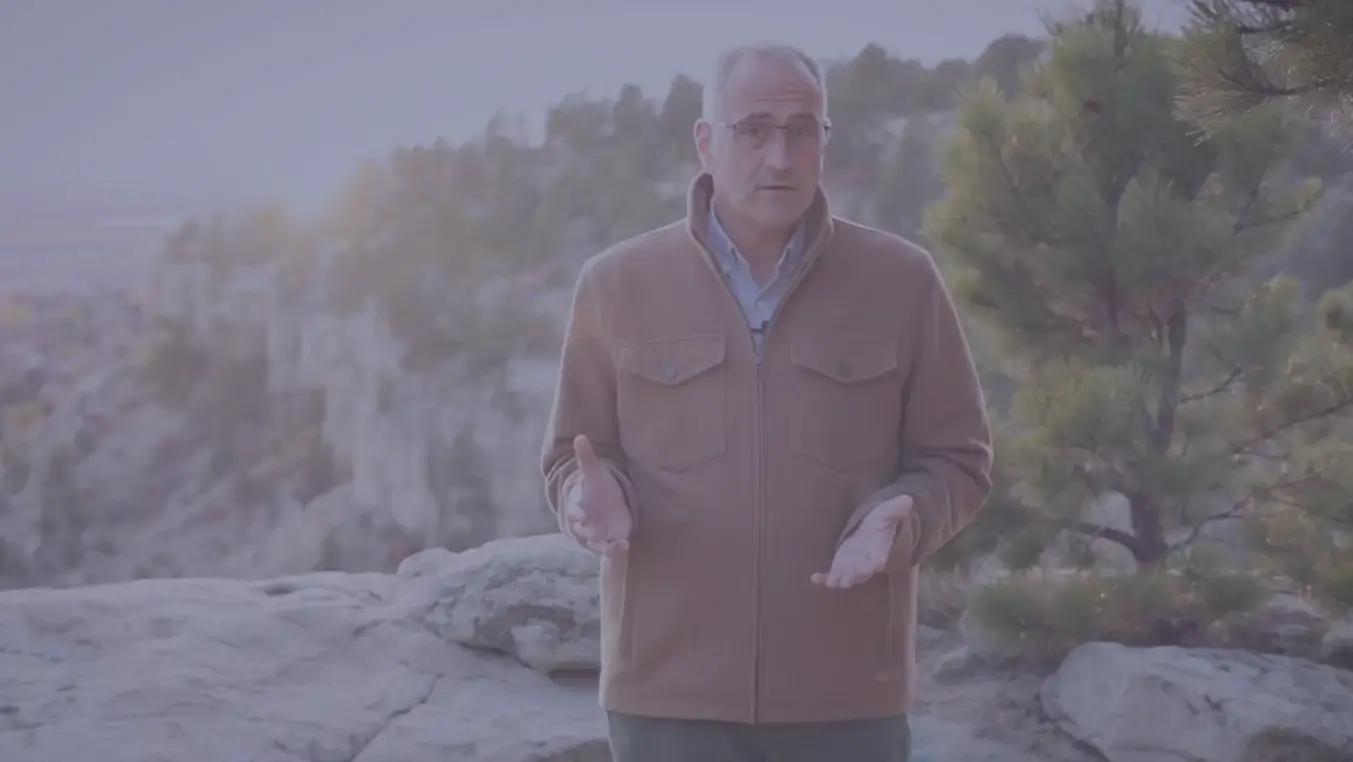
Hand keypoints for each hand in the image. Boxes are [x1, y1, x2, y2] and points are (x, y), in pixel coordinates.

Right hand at [563, 434, 631, 555]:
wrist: (605, 504)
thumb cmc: (598, 488)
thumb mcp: (594, 472)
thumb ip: (586, 457)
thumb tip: (580, 436)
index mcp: (579, 507)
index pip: (574, 512)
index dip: (577, 514)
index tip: (582, 514)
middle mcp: (585, 524)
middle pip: (583, 531)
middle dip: (589, 531)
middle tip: (596, 531)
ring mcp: (596, 534)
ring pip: (595, 543)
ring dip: (603, 545)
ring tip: (616, 544)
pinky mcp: (608, 541)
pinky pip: (609, 549)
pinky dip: (615, 550)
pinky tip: (625, 545)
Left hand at [811, 495, 913, 588]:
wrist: (873, 530)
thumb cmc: (881, 521)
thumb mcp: (888, 512)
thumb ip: (895, 509)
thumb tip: (907, 499)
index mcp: (880, 549)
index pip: (879, 558)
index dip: (875, 562)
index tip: (874, 565)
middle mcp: (867, 562)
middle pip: (861, 572)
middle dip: (854, 576)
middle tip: (845, 582)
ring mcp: (852, 566)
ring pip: (846, 576)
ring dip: (838, 580)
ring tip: (830, 583)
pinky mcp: (840, 565)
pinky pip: (832, 574)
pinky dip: (823, 578)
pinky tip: (814, 578)